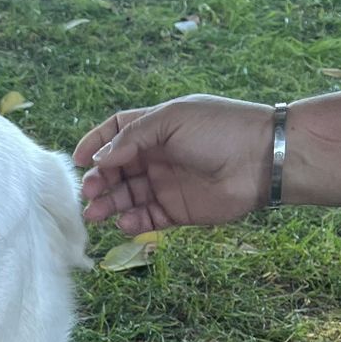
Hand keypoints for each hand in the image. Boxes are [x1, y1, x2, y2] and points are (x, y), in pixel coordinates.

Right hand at [73, 96, 274, 234]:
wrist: (262, 160)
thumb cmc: (220, 130)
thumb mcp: (172, 120)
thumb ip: (132, 137)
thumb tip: (99, 158)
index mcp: (157, 128)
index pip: (116, 133)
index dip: (95, 144)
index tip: (78, 160)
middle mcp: (159, 156)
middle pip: (116, 169)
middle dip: (99, 180)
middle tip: (90, 192)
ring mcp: (167, 184)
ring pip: (127, 197)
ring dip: (109, 204)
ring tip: (97, 213)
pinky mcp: (177, 211)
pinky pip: (147, 219)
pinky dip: (132, 222)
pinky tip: (124, 222)